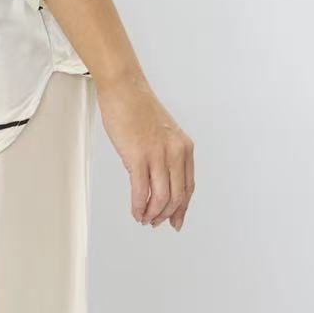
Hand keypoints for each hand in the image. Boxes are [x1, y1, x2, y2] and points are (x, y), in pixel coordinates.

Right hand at [95, 73, 194, 229]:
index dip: (182, 209)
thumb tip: (160, 181)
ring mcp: (158, 155)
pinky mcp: (138, 156)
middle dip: (166, 215)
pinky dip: (139, 206)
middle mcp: (176, 153)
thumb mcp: (163, 134)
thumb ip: (166, 156)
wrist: (124, 90)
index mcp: (184, 148)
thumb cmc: (139, 109)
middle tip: (155, 223)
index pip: (189, 187)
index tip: (175, 221)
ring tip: (143, 218)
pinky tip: (135, 211)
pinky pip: (142, 191)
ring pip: (161, 198)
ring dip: (152, 214)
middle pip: (178, 196)